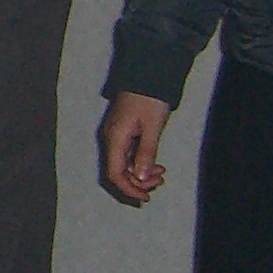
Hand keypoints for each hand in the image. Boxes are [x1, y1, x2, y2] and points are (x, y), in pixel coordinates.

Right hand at [99, 91, 172, 206]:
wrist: (147, 75)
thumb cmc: (149, 99)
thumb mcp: (152, 127)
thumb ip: (146, 153)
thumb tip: (141, 178)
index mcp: (115, 138)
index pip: (115, 173)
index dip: (129, 188)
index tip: (146, 197)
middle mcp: (111, 138)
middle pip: (119, 171)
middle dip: (139, 181)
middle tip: (161, 180)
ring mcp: (116, 135)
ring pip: (124, 163)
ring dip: (141, 172)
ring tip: (161, 171)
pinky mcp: (123, 132)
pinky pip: (128, 154)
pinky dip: (141, 162)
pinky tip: (154, 163)